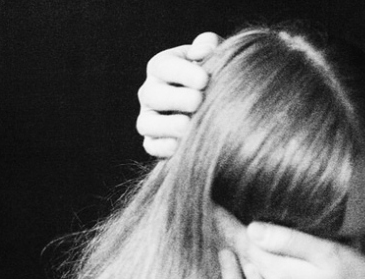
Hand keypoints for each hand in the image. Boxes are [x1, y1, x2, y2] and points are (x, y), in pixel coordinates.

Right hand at [136, 33, 220, 157]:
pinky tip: (180, 145)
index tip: (204, 79)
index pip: (164, 66)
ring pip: (146, 123)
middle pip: (152, 94)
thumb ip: (209, 45)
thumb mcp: (214, 56)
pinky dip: (163, 147)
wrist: (218, 112)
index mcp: (161, 68)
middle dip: (175, 98)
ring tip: (188, 125)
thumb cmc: (214, 78)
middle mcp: (150, 92)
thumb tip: (202, 52)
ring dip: (166, 125)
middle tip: (198, 101)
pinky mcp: (153, 143)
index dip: (182, 72)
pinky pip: (152, 146)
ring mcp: (149, 119)